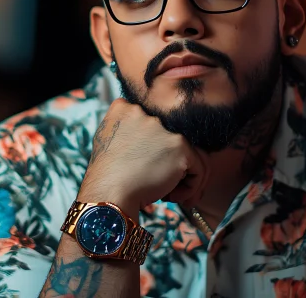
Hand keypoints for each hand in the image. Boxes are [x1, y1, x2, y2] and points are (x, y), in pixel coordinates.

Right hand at [78, 98, 209, 215]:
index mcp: (125, 108)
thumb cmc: (106, 177)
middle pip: (173, 138)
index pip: (155, 125)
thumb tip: (146, 139)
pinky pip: (199, 168)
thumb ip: (125, 130)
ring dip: (183, 176)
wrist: (109, 192)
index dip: (156, 148)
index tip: (149, 167)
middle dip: (170, 164)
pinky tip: (172, 197)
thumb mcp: (107, 140)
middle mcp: (147, 113)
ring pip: (189, 153)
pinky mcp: (180, 147)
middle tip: (162, 184)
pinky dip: (190, 187)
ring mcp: (164, 129)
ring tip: (172, 194)